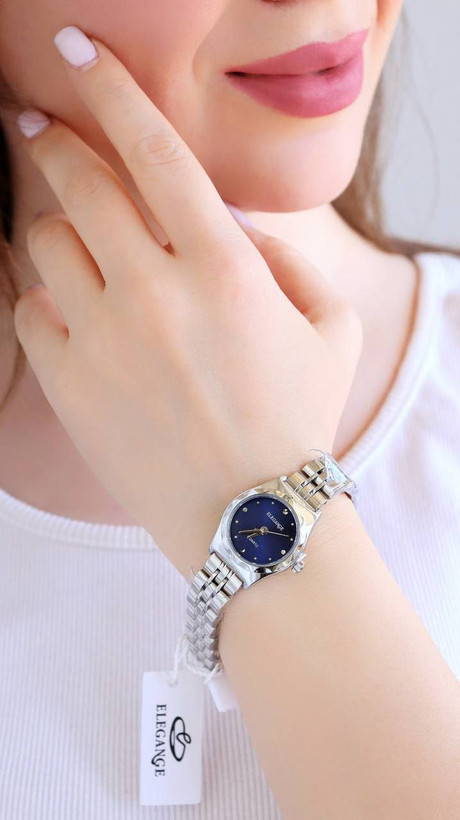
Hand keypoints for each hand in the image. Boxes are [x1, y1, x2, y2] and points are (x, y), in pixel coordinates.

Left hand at [14, 29, 362, 579]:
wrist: (251, 517)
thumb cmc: (296, 420)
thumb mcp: (330, 328)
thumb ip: (286, 259)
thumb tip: (230, 226)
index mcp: (224, 267)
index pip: (154, 150)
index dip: (112, 89)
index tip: (80, 55)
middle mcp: (155, 291)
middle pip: (79, 182)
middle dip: (54, 142)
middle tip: (40, 128)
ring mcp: (104, 338)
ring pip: (45, 241)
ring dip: (58, 227)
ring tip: (77, 243)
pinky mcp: (70, 383)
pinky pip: (30, 308)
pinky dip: (44, 296)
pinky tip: (74, 309)